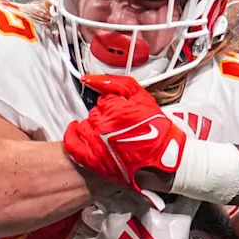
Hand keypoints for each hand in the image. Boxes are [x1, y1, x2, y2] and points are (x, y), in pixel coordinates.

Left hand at [64, 74, 187, 208]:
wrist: (166, 160)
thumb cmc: (158, 131)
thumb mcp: (142, 98)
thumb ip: (117, 84)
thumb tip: (90, 78)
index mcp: (114, 108)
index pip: (103, 99)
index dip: (113, 104)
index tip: (121, 110)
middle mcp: (103, 125)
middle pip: (93, 112)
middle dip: (104, 116)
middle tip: (119, 123)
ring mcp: (96, 143)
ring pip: (83, 126)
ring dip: (92, 126)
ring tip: (107, 132)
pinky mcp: (93, 159)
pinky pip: (72, 144)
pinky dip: (72, 136)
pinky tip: (77, 131)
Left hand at [82, 196, 199, 238]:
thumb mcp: (181, 214)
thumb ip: (182, 198)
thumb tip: (186, 185)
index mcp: (129, 203)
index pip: (113, 188)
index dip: (115, 189)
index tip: (121, 194)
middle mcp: (112, 216)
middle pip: (96, 205)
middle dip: (99, 206)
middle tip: (109, 209)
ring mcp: (104, 235)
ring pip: (88, 222)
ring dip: (94, 222)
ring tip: (104, 226)